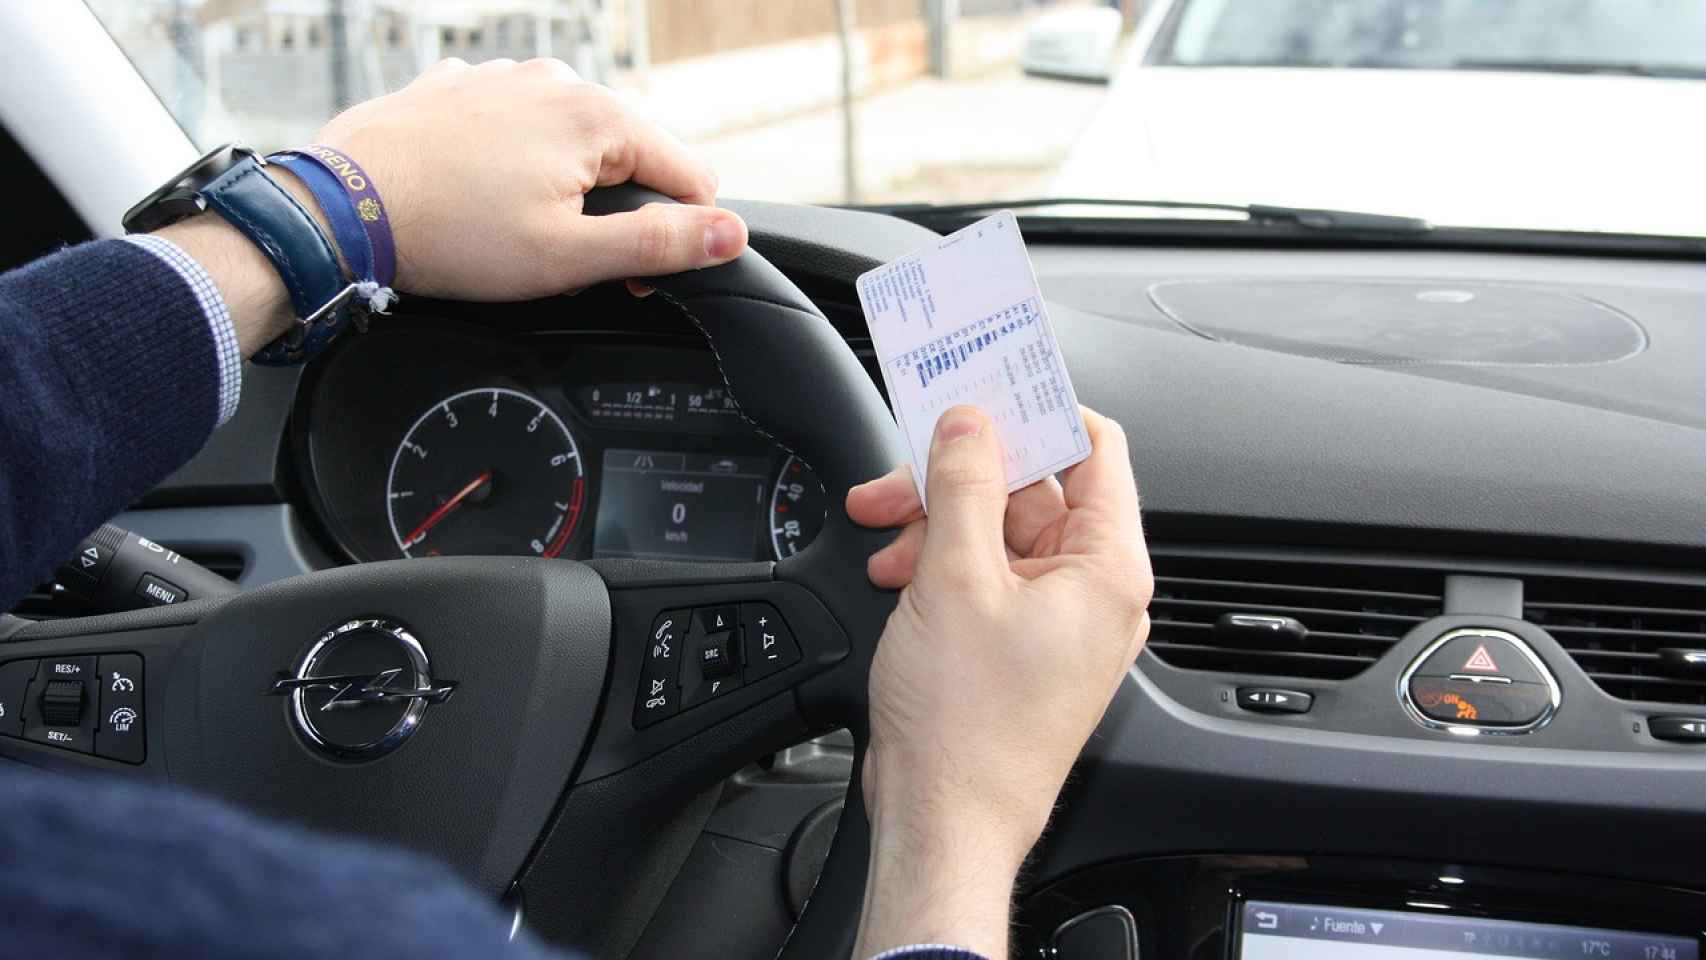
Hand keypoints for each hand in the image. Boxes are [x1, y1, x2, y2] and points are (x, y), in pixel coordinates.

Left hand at [315, 57, 746, 299]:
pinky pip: (513, 124)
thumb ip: (660, 244)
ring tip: (510, 226)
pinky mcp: (459, 88)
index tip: (626, 274)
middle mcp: (556, 81)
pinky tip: (477, 193)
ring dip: (562, 183)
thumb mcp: (569, 257)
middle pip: (629, 154)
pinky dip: (510, 158)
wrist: (338, 210)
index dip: (673, 236)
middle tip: (562, 256)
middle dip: (613, 208)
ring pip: (570, 138)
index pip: (689, 176)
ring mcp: (504, 77)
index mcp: (598, 117)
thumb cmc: (450, 235)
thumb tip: (731, 233)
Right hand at [846, 405, 1151, 958]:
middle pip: (1033, 488)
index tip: (985, 385)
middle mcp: (1091, 592)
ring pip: (998, 531)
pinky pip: (985, 576)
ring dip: (938, 521)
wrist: (943, 823)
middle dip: (960, 476)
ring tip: (884, 535)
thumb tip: (969, 420)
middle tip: (901, 475)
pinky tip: (894, 573)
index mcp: (1107, 568)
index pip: (1095, 448)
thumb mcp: (955, 578)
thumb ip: (965, 483)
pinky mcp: (1017, 646)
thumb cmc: (967, 730)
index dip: (1039, 409)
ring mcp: (1054, 621)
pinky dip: (939, 563)